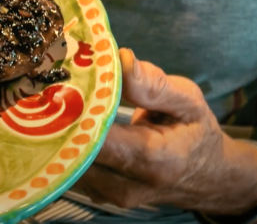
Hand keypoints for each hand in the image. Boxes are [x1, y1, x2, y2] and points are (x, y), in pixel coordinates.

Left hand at [75, 48, 256, 215]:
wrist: (205, 177)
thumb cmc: (194, 133)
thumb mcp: (189, 102)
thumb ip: (153, 85)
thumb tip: (120, 59)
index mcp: (154, 160)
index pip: (98, 138)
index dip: (75, 113)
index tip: (62, 87)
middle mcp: (128, 186)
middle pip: (75, 151)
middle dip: (59, 120)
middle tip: (50, 91)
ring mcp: (109, 195)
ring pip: (66, 160)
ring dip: (59, 132)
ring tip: (58, 104)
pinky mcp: (97, 196)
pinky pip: (69, 167)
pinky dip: (66, 144)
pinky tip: (68, 124)